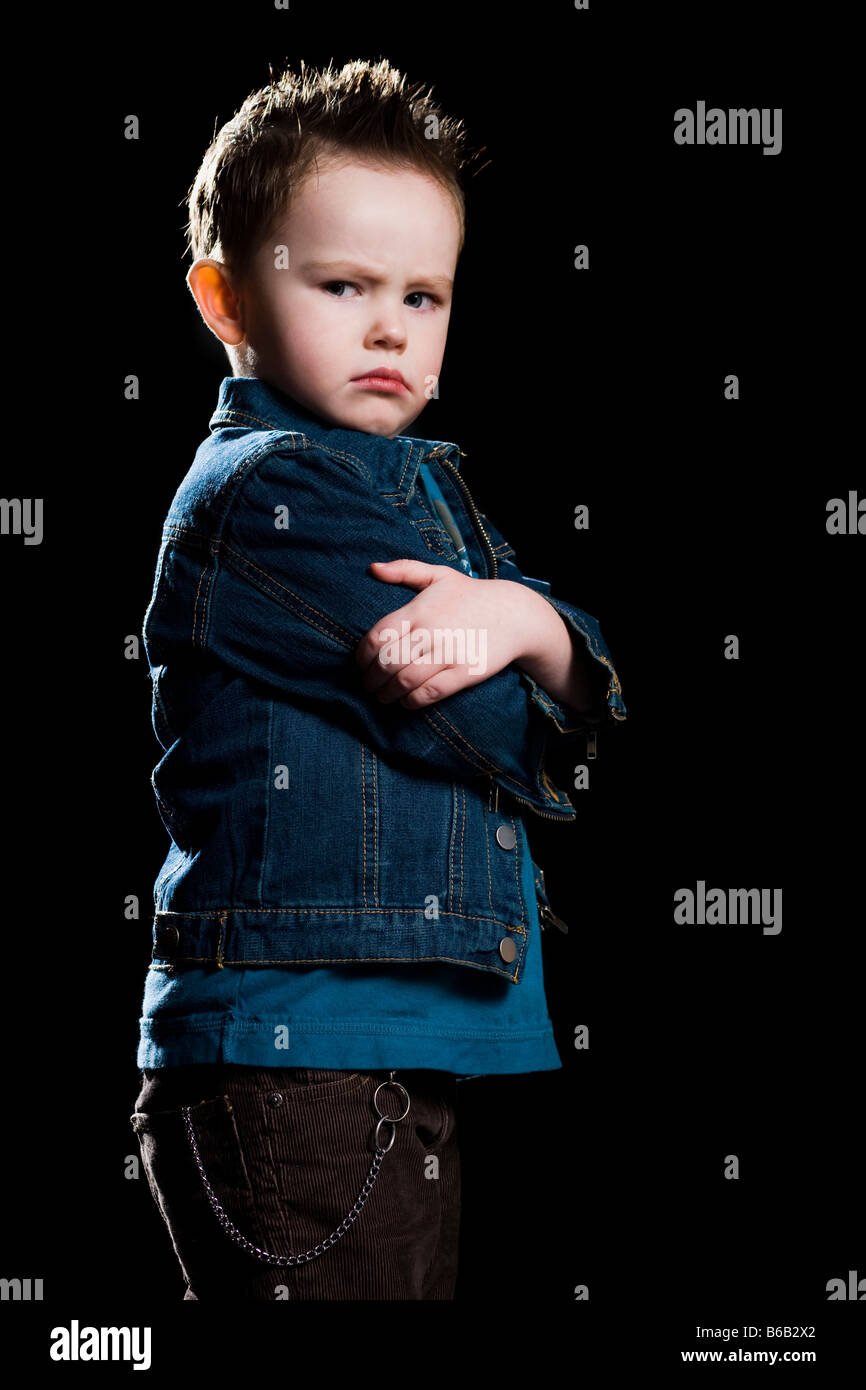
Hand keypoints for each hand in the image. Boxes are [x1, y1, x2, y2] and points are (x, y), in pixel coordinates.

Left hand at [355, 558, 540, 707]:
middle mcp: (430, 633)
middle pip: (387, 663)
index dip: (363, 657)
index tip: (362, 665)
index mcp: (418, 611)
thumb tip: (372, 568)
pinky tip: (406, 701)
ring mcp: (447, 654)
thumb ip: (404, 570)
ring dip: (387, 694)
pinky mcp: (464, 673)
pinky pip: (429, 693)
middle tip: (369, 686)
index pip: (377, 638)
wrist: (516, 614)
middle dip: (371, 680)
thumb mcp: (439, 575)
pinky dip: (411, 702)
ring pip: (404, 682)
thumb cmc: (472, 595)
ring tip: (383, 697)